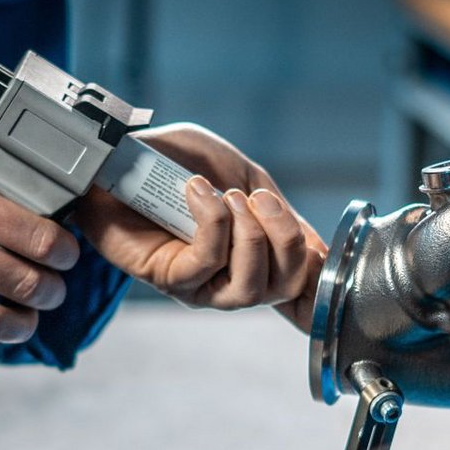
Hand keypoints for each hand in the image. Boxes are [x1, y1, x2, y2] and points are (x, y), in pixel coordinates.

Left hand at [74, 122, 326, 331]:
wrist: (121, 155)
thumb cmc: (178, 163)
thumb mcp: (244, 174)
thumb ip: (281, 211)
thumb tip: (319, 252)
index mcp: (256, 257)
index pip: (298, 295)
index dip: (320, 293)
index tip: (328, 265)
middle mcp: (232, 280)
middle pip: (285, 287)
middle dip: (284, 238)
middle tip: (258, 198)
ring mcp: (200, 285)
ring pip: (250, 286)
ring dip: (249, 234)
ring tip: (227, 195)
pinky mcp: (168, 278)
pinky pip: (207, 262)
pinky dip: (212, 222)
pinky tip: (198, 193)